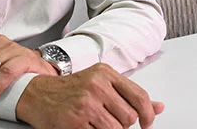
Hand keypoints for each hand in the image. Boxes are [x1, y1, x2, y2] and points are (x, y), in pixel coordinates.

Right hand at [16, 63, 163, 128]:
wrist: (38, 94)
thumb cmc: (70, 89)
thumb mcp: (101, 83)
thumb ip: (129, 95)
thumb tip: (159, 107)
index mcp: (105, 73)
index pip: (140, 96)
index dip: (148, 115)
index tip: (147, 124)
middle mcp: (97, 85)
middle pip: (129, 117)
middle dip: (123, 125)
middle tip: (109, 120)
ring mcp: (86, 103)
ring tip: (96, 124)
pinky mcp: (76, 121)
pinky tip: (86, 126)